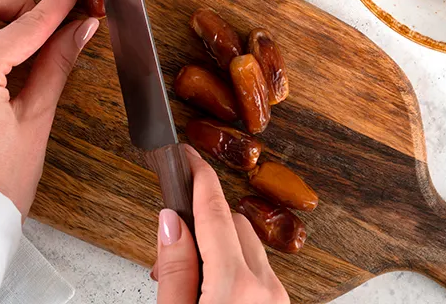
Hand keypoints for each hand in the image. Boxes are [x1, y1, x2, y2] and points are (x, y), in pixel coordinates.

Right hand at [152, 145, 289, 303]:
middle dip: (201, 223)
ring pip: (247, 244)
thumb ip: (175, 270)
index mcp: (235, 286)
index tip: (187, 156)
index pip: (214, 214)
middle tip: (168, 247)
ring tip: (187, 276)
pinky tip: (210, 289)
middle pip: (233, 223)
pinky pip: (257, 269)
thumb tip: (171, 222)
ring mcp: (277, 298)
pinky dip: (233, 267)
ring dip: (218, 246)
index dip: (199, 178)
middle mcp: (265, 288)